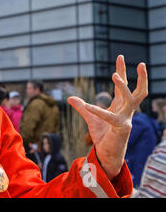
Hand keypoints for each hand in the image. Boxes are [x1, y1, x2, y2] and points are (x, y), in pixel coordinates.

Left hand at [68, 55, 147, 178]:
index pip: (123, 85)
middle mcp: (127, 111)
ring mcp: (126, 120)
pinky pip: (109, 117)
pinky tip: (88, 106)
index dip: (122, 71)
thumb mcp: (90, 118)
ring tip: (114, 74)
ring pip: (130, 99)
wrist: (106, 155)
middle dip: (141, 77)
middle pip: (138, 91)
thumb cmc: (102, 136)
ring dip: (122, 86)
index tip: (120, 56)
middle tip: (140, 62)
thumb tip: (70, 97)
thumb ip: (81, 107)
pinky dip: (98, 111)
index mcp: (121, 106)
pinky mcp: (121, 129)